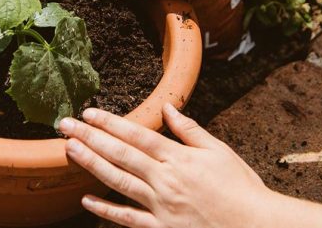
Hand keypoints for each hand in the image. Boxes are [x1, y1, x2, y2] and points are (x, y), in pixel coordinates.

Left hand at [58, 104, 275, 227]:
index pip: (137, 135)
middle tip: (65, 125)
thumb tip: (167, 107)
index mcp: (178, 158)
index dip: (110, 123)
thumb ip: (189, 130)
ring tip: (69, 150)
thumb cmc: (240, 188)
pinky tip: (86, 200)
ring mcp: (160, 207)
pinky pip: (127, 220)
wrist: (256, 227)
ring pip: (118, 182)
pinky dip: (105, 210)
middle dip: (90, 137)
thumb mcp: (219, 151)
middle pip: (120, 155)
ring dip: (90, 165)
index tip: (89, 113)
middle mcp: (164, 180)